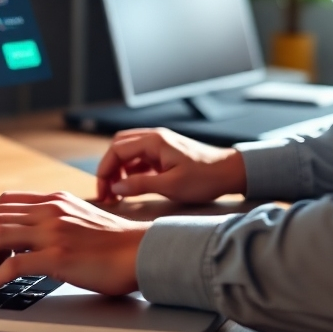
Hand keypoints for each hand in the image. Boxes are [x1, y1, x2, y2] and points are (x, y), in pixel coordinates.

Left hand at [0, 191, 149, 296]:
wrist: (145, 251)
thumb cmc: (117, 245)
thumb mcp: (80, 223)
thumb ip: (55, 225)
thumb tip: (25, 247)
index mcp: (55, 200)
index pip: (3, 203)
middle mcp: (51, 210)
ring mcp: (54, 231)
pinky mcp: (59, 256)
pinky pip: (12, 266)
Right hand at [96, 127, 245, 203]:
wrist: (230, 172)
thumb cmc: (204, 178)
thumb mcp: (171, 186)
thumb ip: (140, 185)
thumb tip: (116, 188)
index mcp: (154, 141)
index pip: (117, 150)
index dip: (105, 170)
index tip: (102, 190)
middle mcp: (154, 138)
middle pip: (119, 147)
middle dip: (109, 168)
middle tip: (106, 192)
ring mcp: (160, 145)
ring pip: (129, 153)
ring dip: (119, 170)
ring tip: (117, 193)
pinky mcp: (165, 154)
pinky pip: (141, 159)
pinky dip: (131, 171)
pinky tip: (131, 187)